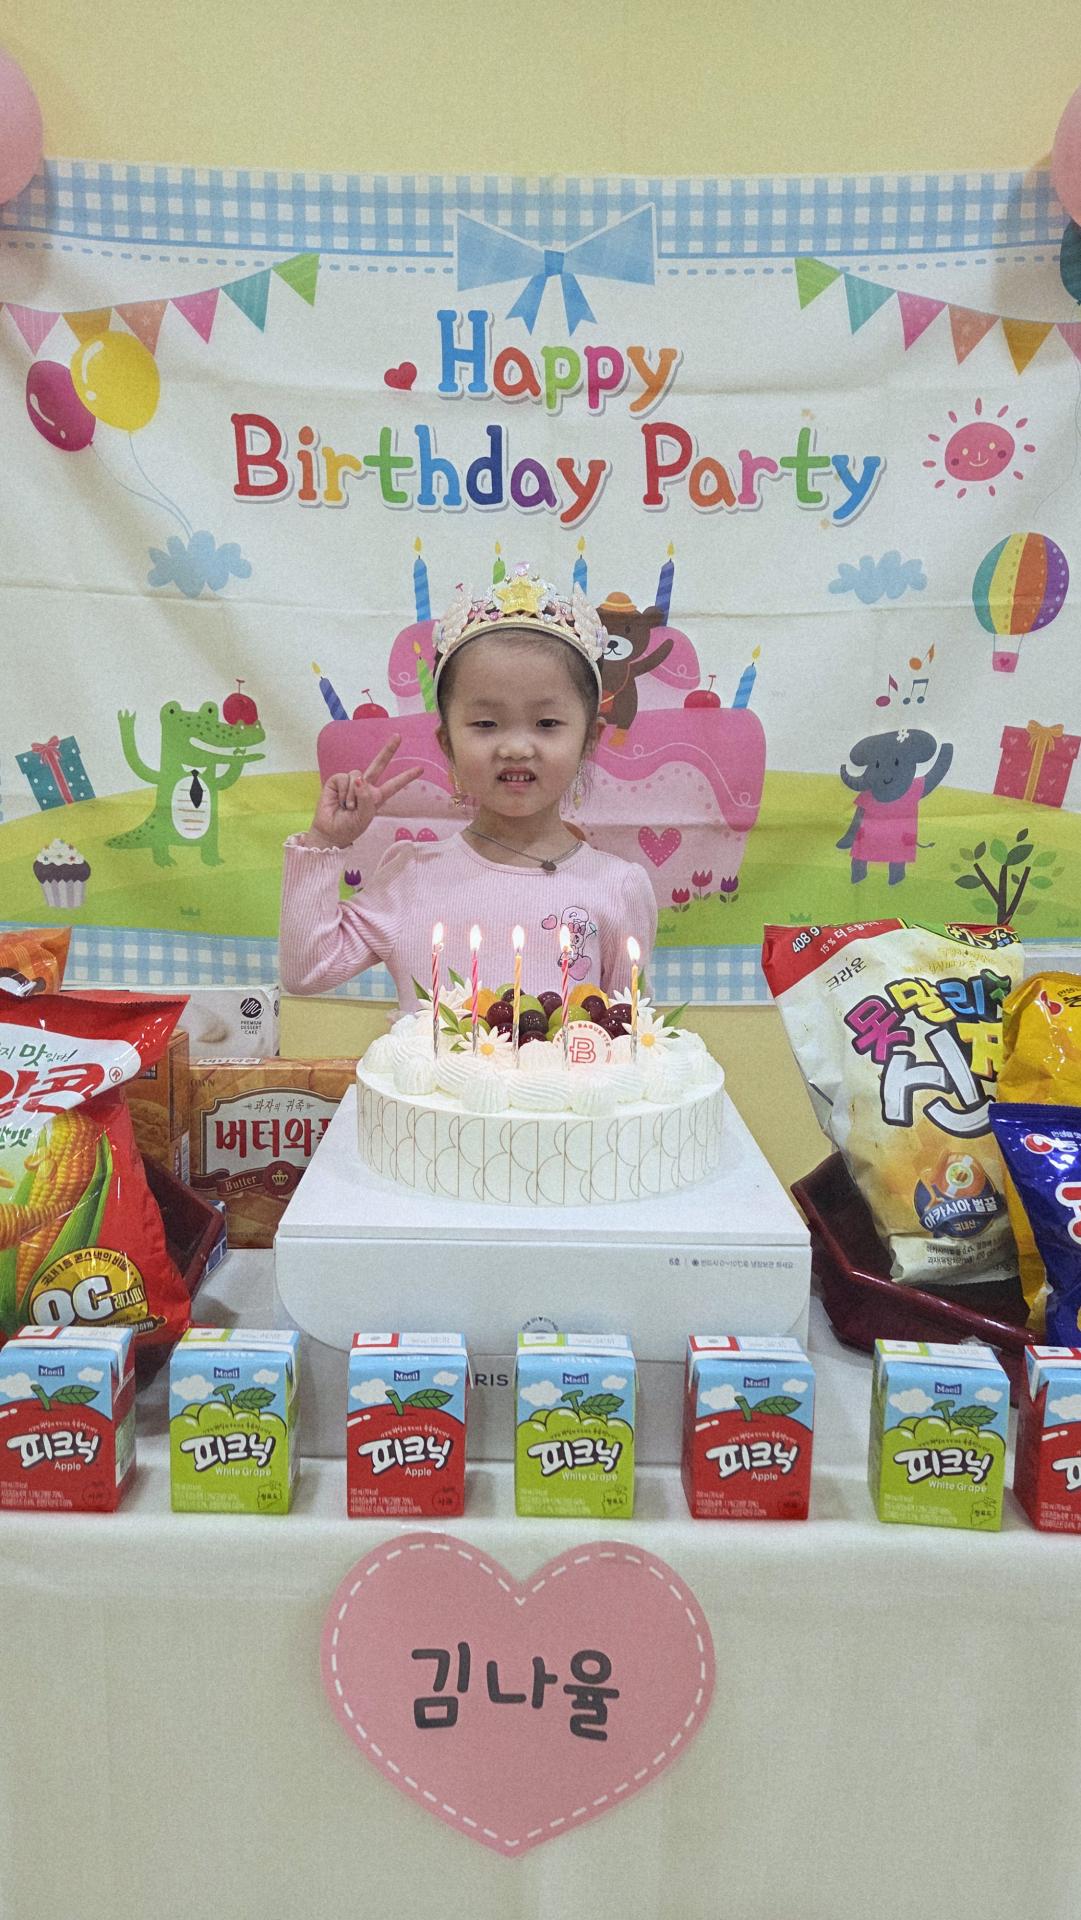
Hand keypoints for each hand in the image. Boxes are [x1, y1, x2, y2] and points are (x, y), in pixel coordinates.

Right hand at [304, 737, 422, 848]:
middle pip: (379, 764)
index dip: (406, 777)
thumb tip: (359, 779)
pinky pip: (345, 778)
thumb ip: (365, 798)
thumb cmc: (350, 827)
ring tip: (348, 807)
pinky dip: (344, 791)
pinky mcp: (338, 780)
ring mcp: (352, 782)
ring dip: (353, 794)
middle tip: (398, 736)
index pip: (394, 785)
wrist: (331, 831)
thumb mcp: (364, 816)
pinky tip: (340, 801)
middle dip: (388, 750)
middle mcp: (366, 786)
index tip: (420, 769)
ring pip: (358, 775)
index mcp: (376, 797)